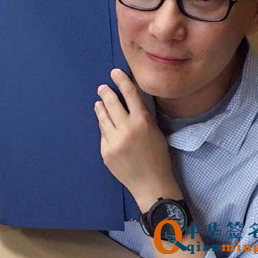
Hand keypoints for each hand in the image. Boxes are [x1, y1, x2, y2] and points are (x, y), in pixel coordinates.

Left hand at [94, 68, 181, 211]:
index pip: (130, 94)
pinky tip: (105, 124)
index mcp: (143, 122)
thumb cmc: (158, 157)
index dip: (121, 81)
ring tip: (99, 103)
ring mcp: (114, 141)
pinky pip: (103, 134)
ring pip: (103, 117)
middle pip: (112, 103)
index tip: (114, 72)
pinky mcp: (105, 152)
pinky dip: (104, 127)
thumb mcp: (156, 132)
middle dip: (106, 92)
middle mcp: (127, 129)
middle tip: (102, 87)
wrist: (151, 185)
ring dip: (100, 107)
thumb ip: (141, 116)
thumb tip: (127, 100)